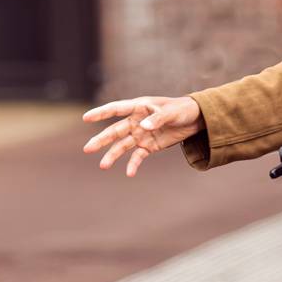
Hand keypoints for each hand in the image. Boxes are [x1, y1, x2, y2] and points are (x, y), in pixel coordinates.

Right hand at [82, 95, 201, 177]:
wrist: (195, 120)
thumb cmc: (181, 109)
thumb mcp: (171, 112)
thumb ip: (157, 118)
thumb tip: (142, 127)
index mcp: (138, 107)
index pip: (116, 109)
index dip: (101, 113)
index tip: (86, 118)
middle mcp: (135, 121)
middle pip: (115, 131)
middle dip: (101, 140)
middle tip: (87, 149)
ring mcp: (141, 134)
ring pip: (123, 146)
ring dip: (113, 155)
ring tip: (103, 166)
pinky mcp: (149, 146)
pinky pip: (138, 156)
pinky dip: (133, 164)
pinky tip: (129, 173)